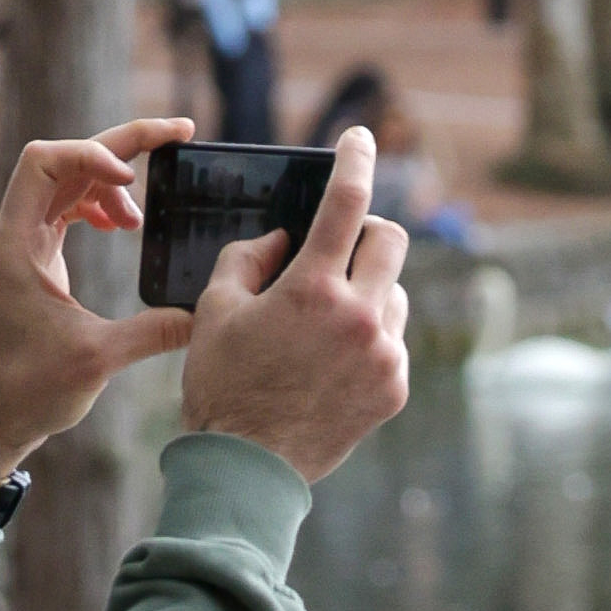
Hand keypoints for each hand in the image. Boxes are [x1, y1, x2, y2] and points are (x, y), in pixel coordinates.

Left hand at [0, 118, 197, 482]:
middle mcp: (12, 233)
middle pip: (64, 159)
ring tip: (142, 217)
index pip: (45, 162)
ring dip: (111, 183)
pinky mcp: (32, 257)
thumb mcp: (98, 359)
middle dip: (120, 146)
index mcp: (15, 246)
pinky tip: (124, 227)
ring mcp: (20, 243)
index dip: (92, 154)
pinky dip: (99, 205)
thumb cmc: (30, 391)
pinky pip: (66, 207)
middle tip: (176, 134)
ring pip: (67, 181)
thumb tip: (203, 314)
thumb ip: (154, 333)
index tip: (134, 180)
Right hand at [177, 129, 410, 487]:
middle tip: (339, 249)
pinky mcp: (394, 388)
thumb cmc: (223, 388)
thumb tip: (281, 238)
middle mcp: (359, 317)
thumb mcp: (214, 312)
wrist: (248, 471)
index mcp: (313, 289)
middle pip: (391, 240)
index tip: (358, 139)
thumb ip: (247, 259)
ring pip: (395, 292)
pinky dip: (370, 338)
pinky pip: (393, 340)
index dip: (355, 159)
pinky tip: (334, 362)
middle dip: (366, 234)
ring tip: (327, 322)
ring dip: (368, 290)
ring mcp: (384, 355)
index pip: (346, 201)